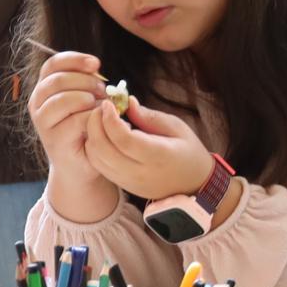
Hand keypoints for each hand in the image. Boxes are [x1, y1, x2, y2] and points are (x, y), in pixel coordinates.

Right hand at [27, 52, 117, 215]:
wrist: (81, 166)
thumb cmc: (86, 128)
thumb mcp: (85, 99)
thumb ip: (86, 83)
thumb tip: (95, 68)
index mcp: (44, 89)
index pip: (53, 64)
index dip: (74, 59)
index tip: (96, 64)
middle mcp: (37, 103)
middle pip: (57, 80)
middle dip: (85, 81)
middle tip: (103, 90)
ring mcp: (43, 122)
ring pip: (64, 99)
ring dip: (88, 99)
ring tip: (101, 107)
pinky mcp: (54, 140)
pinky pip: (76, 121)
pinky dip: (93, 118)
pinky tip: (100, 122)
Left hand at [85, 101, 215, 202]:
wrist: (194, 184)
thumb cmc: (188, 151)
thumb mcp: (176, 127)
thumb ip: (149, 116)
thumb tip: (126, 102)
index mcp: (158, 156)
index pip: (123, 138)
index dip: (109, 119)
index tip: (108, 103)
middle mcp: (140, 172)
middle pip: (103, 149)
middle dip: (95, 124)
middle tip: (101, 108)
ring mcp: (129, 182)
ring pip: (96, 158)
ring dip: (92, 136)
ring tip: (102, 120)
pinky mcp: (122, 185)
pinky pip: (98, 166)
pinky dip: (93, 148)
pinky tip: (102, 134)